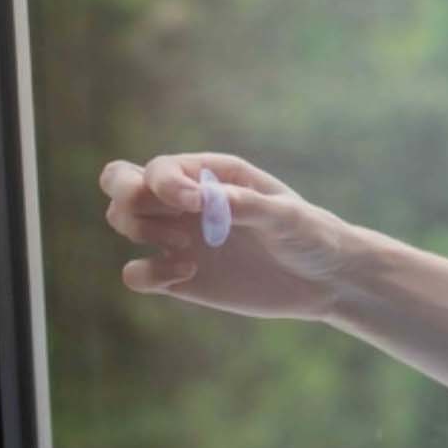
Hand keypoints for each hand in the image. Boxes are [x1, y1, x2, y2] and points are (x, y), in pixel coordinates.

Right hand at [99, 152, 349, 321]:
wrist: (324, 280)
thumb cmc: (311, 235)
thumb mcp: (286, 217)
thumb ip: (246, 205)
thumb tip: (204, 198)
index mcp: (212, 174)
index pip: (160, 167)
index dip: (164, 183)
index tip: (194, 206)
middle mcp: (187, 201)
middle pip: (122, 182)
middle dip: (125, 194)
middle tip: (156, 214)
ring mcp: (180, 238)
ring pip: (122, 220)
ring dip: (140, 231)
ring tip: (185, 246)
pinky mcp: (179, 276)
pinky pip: (136, 273)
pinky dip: (148, 274)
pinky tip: (187, 274)